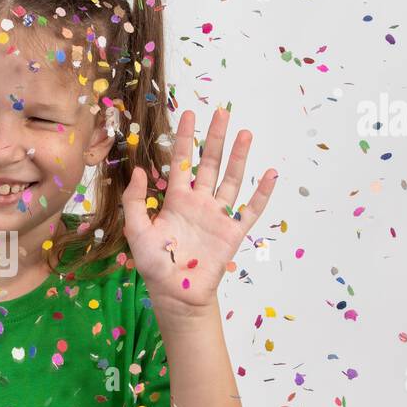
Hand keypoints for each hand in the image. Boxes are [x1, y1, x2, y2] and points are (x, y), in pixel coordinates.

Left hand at [122, 107, 276, 315]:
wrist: (175, 294)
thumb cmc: (154, 264)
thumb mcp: (137, 231)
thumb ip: (136, 201)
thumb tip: (141, 170)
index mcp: (176, 199)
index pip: (181, 160)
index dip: (184, 137)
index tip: (188, 113)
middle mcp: (199, 202)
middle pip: (209, 163)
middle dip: (215, 138)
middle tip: (222, 112)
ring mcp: (217, 216)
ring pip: (231, 179)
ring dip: (238, 157)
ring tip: (245, 133)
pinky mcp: (233, 232)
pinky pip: (250, 209)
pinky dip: (261, 193)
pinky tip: (270, 173)